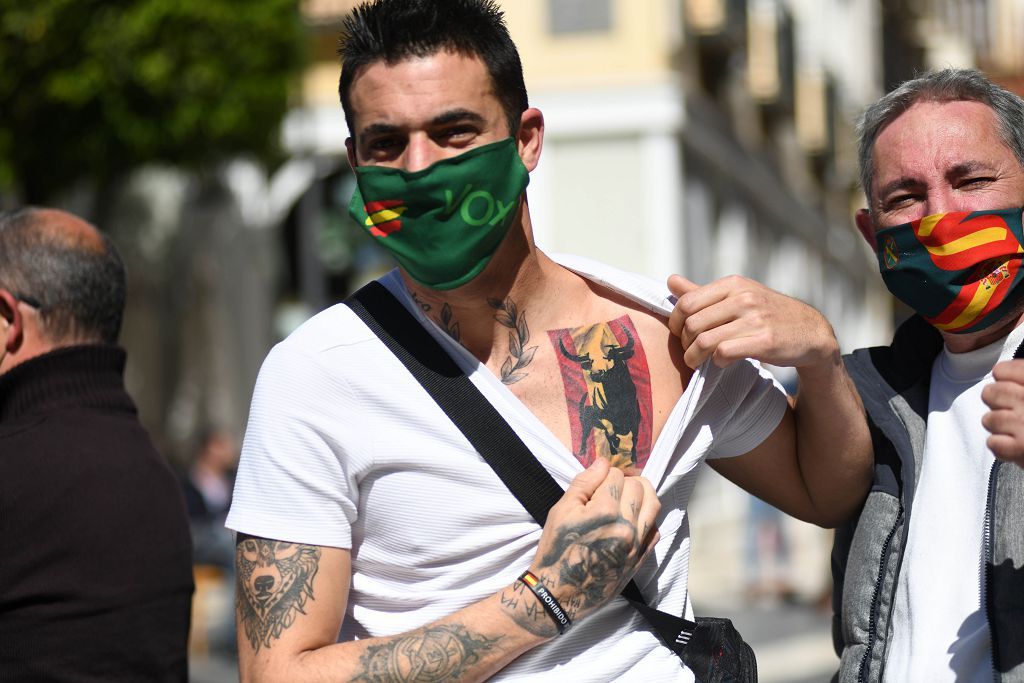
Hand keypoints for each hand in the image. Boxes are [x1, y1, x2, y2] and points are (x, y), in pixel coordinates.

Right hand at [528, 458, 659, 623]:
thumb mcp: (561, 510)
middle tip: (612, 486)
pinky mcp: (640, 558)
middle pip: (639, 486)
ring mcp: (636, 543)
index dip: (606, 473)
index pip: (617, 475)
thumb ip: (584, 483)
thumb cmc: (556, 548)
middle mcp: (626, 526)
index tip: (597, 480)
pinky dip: (648, 518)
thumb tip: (603, 462)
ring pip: (654, 505)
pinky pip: (655, 530)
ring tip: (628, 495)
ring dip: (643, 494)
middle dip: (626, 480)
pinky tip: (633, 519)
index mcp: (605, 511)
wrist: (559, 592)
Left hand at [667, 274, 838, 370]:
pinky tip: (721, 362)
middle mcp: (743, 298)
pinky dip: (716, 362)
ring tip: (696, 362)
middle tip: (689, 352)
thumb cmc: (767, 315)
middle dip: (684, 343)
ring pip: (705, 341)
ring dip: (694, 357)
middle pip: (692, 324)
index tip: (680, 334)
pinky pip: (724, 353)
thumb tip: (670, 280)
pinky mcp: (764, 341)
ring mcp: (755, 319)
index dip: (676, 322)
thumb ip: (702, 292)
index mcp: (733, 284)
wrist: (810, 331)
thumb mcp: (738, 296)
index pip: (686, 302)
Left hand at [982, 359, 1023, 466]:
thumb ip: (1023, 378)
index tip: (1013, 387)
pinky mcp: (1021, 448)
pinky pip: (993, 443)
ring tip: (1018, 429)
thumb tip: (1000, 372)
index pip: (1001, 371)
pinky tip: (1018, 445)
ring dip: (1000, 427)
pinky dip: (1003, 447)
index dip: (1003, 379)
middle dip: (997, 403)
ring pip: (989, 419)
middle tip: (1012, 410)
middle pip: (990, 394)